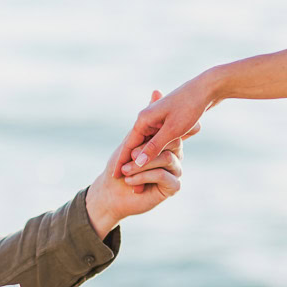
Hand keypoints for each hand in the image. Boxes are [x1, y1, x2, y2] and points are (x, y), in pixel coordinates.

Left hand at [86, 92, 188, 236]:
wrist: (111, 197)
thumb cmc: (118, 166)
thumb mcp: (130, 139)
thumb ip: (147, 116)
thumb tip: (157, 90)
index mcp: (164, 140)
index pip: (162, 134)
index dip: (155, 133)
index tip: (150, 131)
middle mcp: (172, 155)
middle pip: (167, 145)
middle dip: (143, 154)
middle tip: (123, 164)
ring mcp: (174, 171)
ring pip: (166, 159)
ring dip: (141, 166)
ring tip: (123, 173)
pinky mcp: (172, 187)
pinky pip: (164, 177)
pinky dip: (144, 178)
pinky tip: (131, 184)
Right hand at [122, 73, 219, 173]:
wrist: (207, 88)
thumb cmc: (189, 108)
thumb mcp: (171, 130)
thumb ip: (154, 147)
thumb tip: (138, 162)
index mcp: (144, 119)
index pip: (129, 145)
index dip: (122, 162)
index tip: (114, 178)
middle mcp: (147, 118)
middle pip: (137, 146)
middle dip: (134, 165)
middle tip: (130, 185)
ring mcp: (157, 119)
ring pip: (148, 144)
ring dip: (146, 160)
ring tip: (141, 179)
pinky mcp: (167, 120)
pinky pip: (158, 139)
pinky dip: (157, 151)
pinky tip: (157, 164)